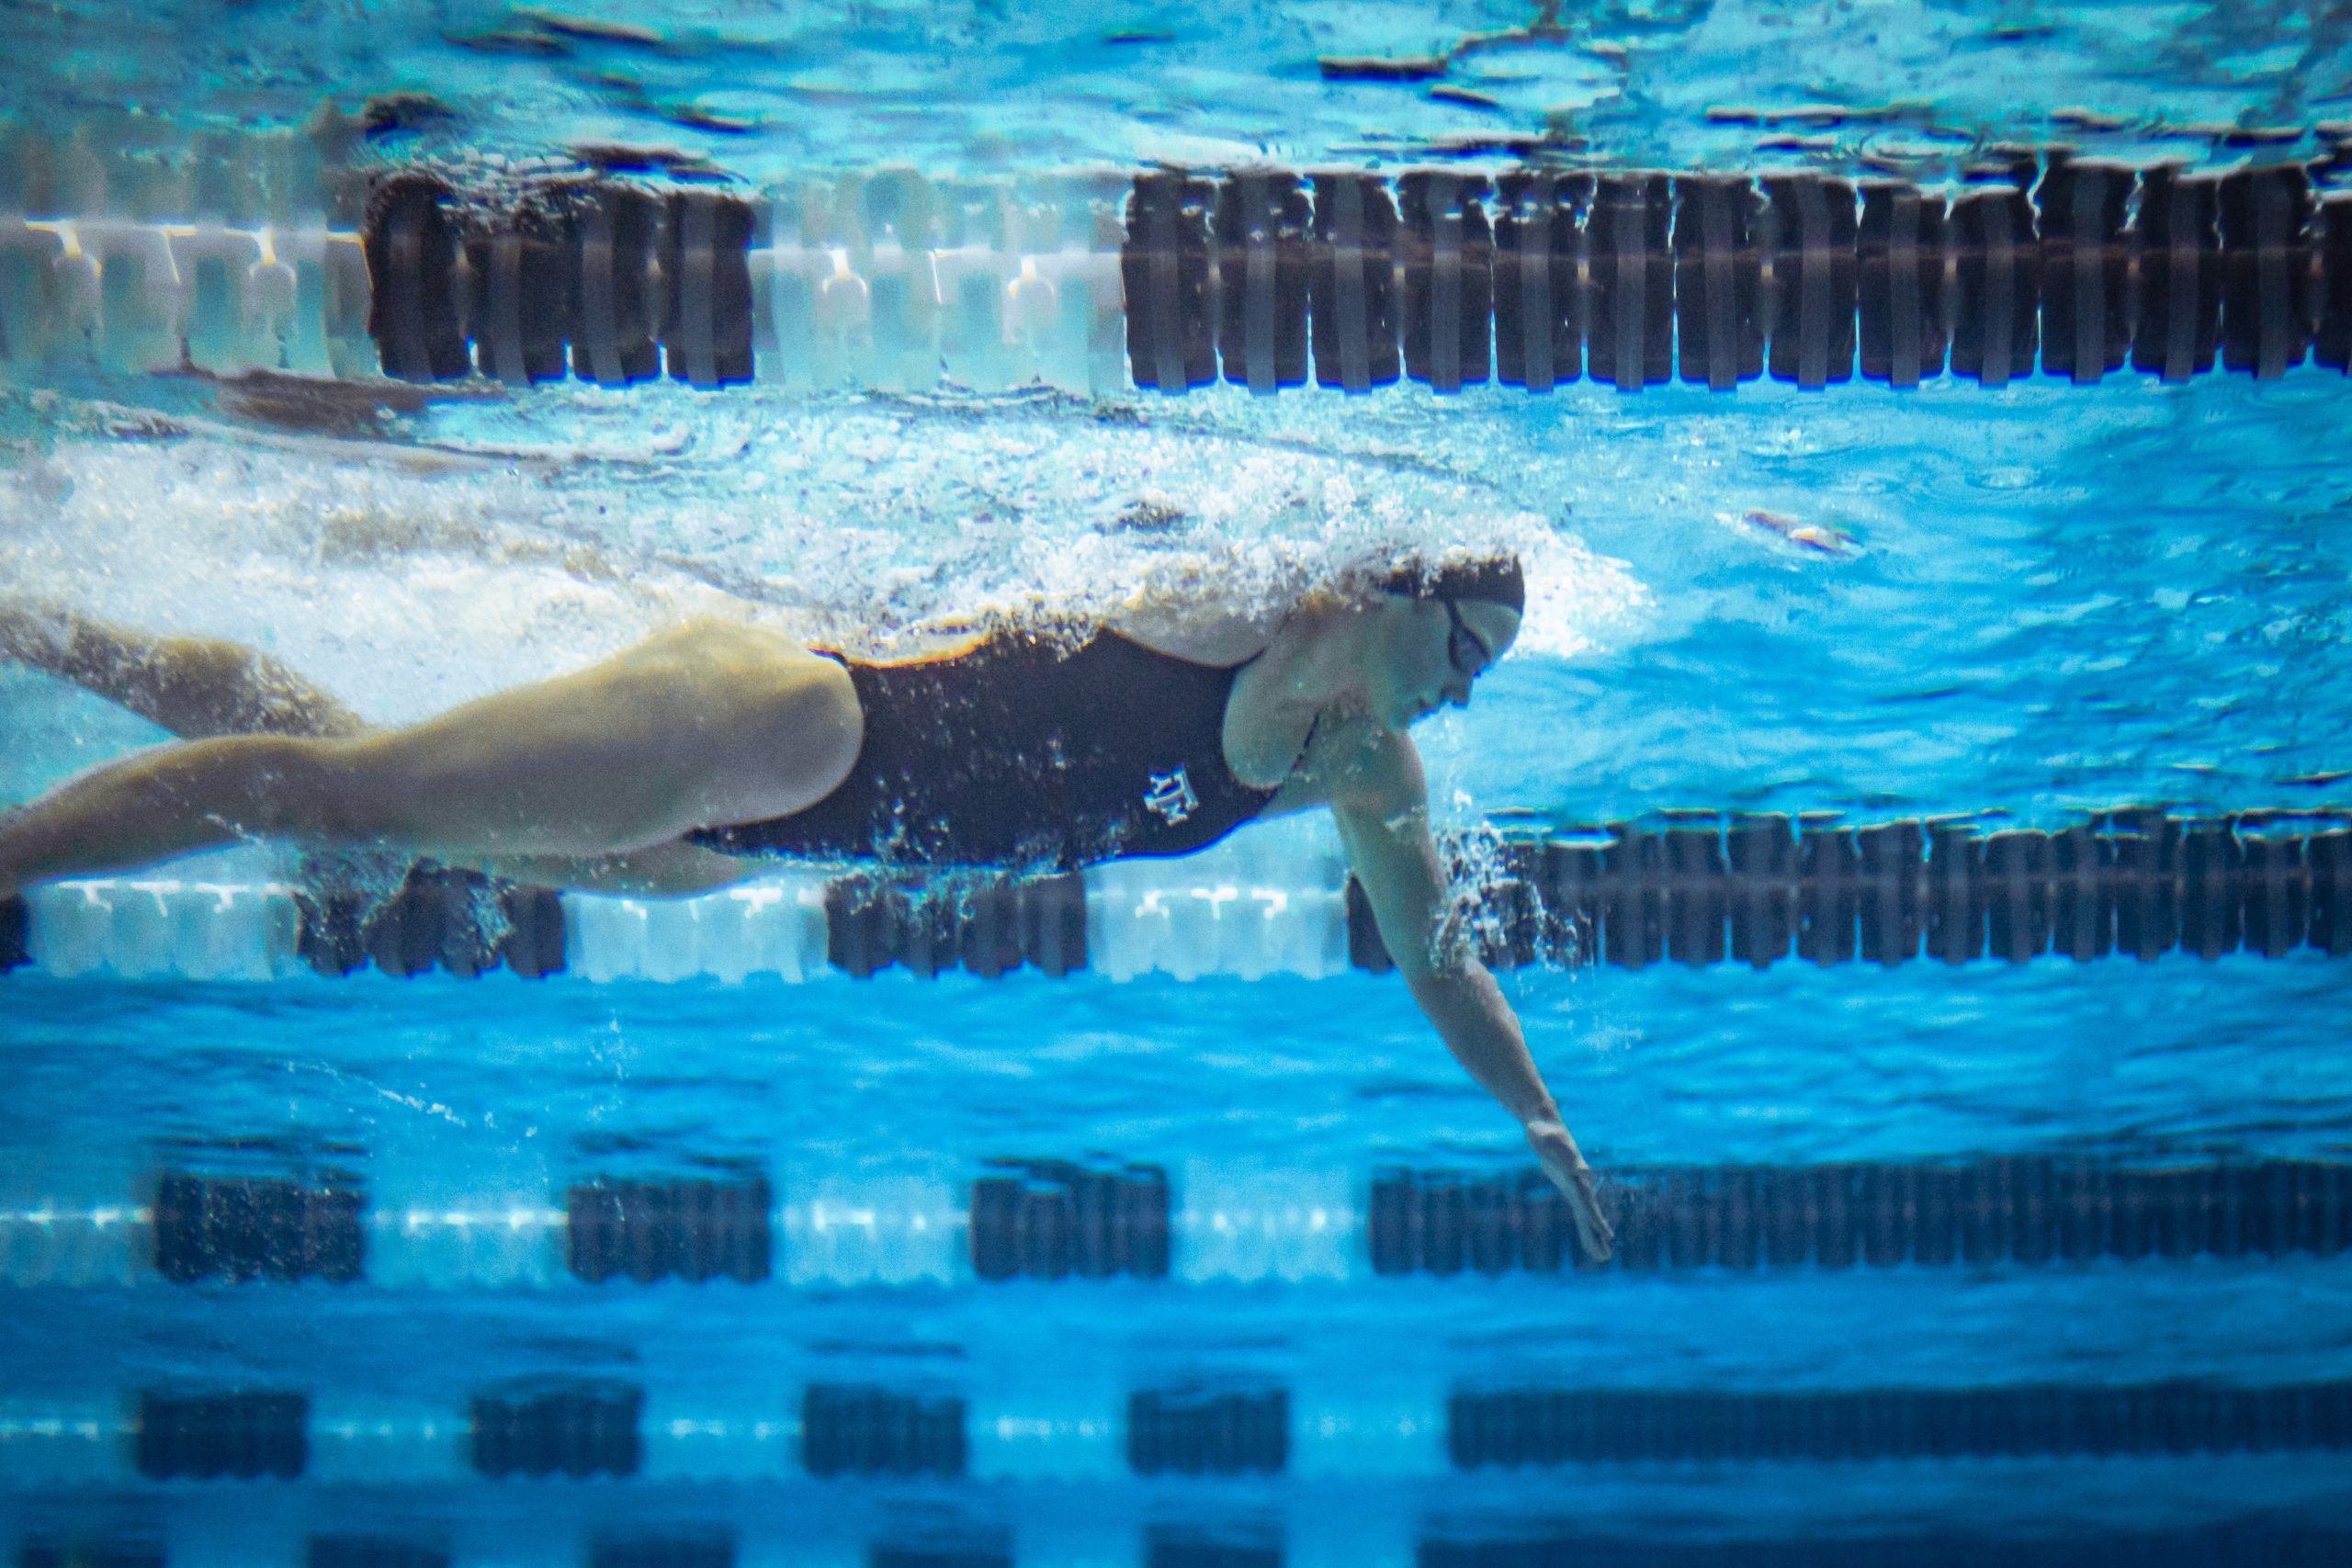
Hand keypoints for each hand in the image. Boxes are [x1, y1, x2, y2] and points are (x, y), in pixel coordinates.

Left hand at [1525, 1116, 1612, 1263]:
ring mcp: (1574, 1186)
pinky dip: (1585, 1225)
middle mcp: (1578, 1183)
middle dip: (1596, 1235)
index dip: (1595, 1219)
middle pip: (1589, 1214)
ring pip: (1586, 1216)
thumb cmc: (1545, 1131)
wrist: (1543, 1124)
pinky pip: (1578, 1211)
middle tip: (1605, 1258)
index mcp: (1575, 1176)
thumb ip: (1564, 1154)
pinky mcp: (1568, 1187)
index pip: (1587, 1202)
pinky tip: (1592, 1237)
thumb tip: (1581, 1171)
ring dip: (1593, 1236)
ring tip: (1602, 1257)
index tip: (1606, 1235)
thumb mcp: (1549, 1141)